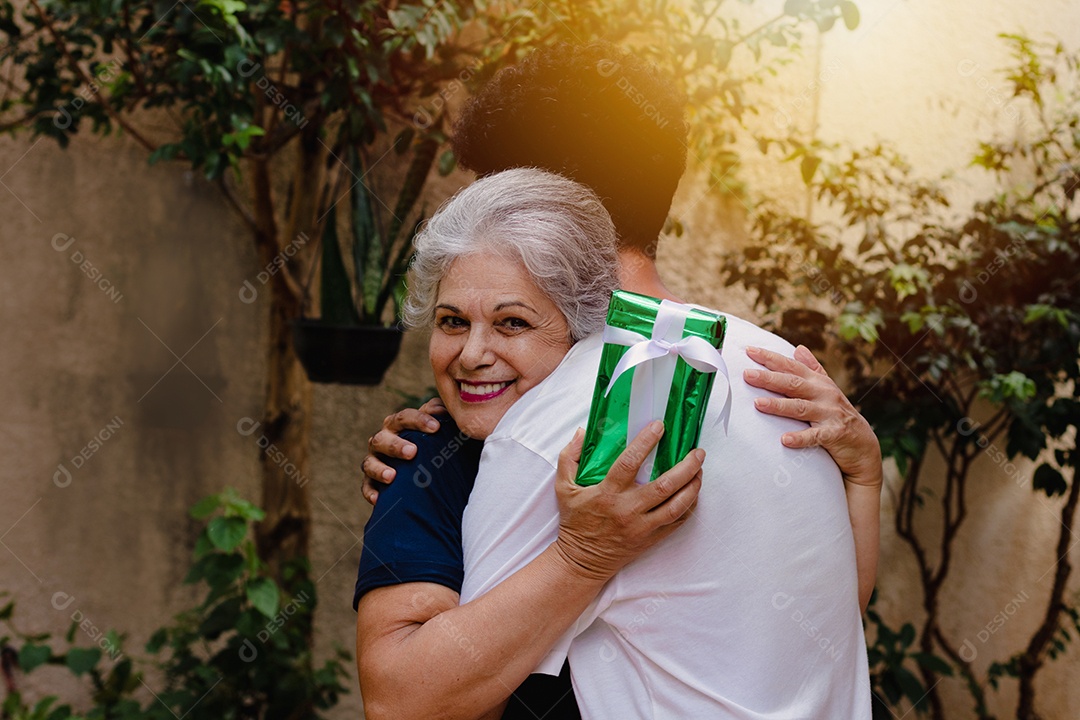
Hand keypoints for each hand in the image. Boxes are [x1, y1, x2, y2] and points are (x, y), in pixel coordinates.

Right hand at [360, 397, 445, 504]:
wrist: (424, 471)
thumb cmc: (431, 443)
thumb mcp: (437, 429)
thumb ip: (440, 414)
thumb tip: (444, 409)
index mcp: (398, 424)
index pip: (404, 417)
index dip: (419, 420)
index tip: (436, 427)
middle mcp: (383, 439)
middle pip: (383, 439)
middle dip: (396, 445)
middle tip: (412, 452)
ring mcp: (375, 460)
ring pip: (370, 462)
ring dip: (379, 468)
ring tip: (392, 476)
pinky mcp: (371, 481)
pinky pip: (366, 486)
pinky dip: (370, 492)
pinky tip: (377, 499)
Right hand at [553, 421, 704, 581]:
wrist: (582, 561)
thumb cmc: (575, 521)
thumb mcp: (563, 487)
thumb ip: (569, 457)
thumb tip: (581, 432)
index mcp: (607, 493)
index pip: (629, 462)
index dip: (646, 442)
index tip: (659, 426)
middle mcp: (628, 509)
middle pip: (664, 485)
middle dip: (686, 467)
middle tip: (697, 452)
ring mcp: (642, 526)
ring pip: (676, 506)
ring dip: (693, 487)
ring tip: (700, 471)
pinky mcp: (650, 539)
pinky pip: (676, 523)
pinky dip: (689, 507)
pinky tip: (693, 494)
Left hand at [744, 345, 882, 488]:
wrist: (863, 445)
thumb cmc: (838, 415)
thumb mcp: (827, 389)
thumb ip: (812, 368)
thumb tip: (798, 348)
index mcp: (818, 382)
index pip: (792, 366)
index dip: (771, 358)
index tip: (750, 351)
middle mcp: (824, 394)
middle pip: (793, 384)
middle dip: (770, 378)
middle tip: (747, 375)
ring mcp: (830, 414)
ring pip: (801, 408)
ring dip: (779, 405)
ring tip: (758, 404)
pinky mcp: (835, 434)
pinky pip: (815, 436)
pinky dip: (801, 438)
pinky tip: (785, 440)